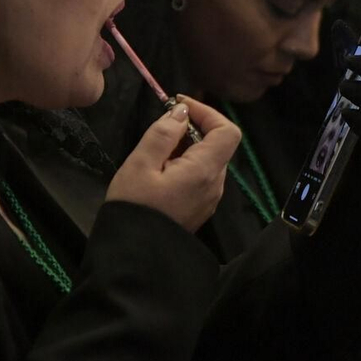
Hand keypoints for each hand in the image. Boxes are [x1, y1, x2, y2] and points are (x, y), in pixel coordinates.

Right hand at [108, 96, 239, 231]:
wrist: (133, 254)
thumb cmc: (134, 206)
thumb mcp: (140, 163)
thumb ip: (163, 133)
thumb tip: (180, 112)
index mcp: (204, 171)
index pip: (227, 131)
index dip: (207, 112)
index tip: (179, 106)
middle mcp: (215, 185)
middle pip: (218, 144)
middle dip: (193, 127)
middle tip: (162, 127)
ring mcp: (210, 199)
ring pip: (209, 159)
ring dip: (188, 146)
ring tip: (157, 150)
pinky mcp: (201, 207)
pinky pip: (202, 176)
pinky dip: (187, 163)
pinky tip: (161, 170)